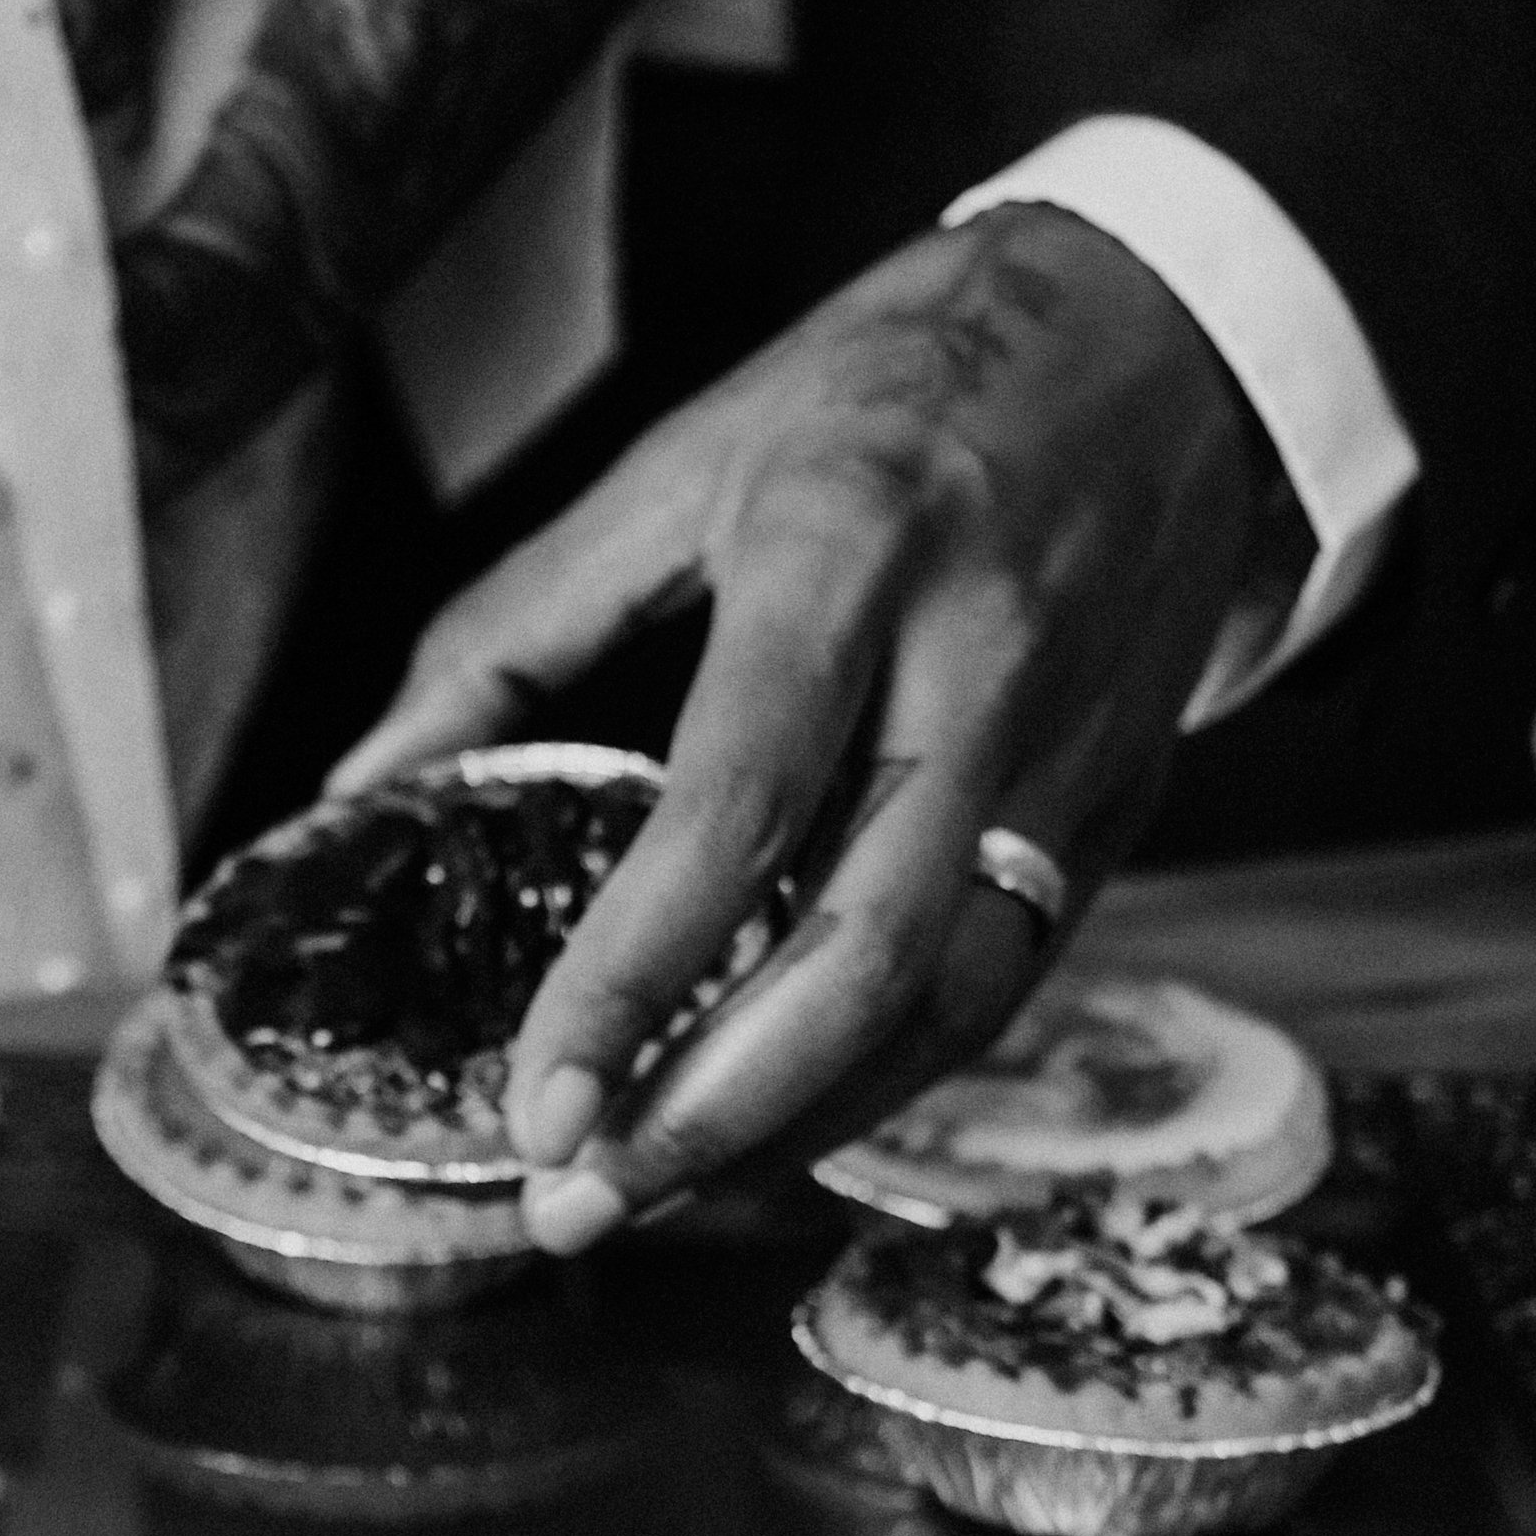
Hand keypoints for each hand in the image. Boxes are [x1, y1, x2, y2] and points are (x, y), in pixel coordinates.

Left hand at [329, 207, 1306, 1251]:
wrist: (1171, 337)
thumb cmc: (902, 382)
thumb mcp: (688, 452)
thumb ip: (517, 624)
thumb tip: (365, 778)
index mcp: (849, 548)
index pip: (736, 805)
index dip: (629, 976)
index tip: (534, 1103)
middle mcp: (979, 665)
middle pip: (862, 946)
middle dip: (713, 1107)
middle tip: (576, 1199)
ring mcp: (1070, 752)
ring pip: (945, 999)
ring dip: (793, 1125)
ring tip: (648, 1192)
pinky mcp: (1118, 812)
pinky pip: (999, 984)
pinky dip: (879, 1079)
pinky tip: (769, 1125)